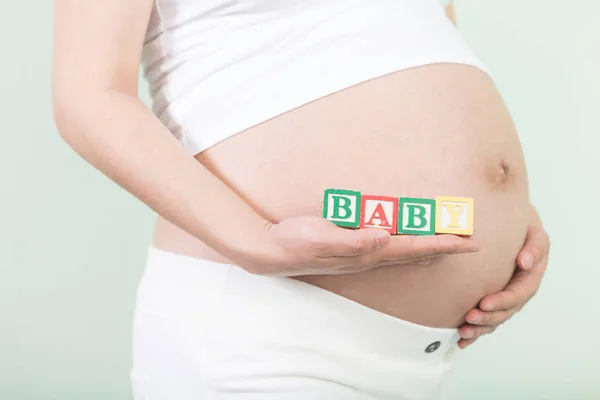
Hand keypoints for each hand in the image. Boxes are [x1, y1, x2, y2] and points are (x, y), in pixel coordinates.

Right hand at [244, 215, 479, 276]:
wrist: (269, 252)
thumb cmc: (293, 242)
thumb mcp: (320, 237)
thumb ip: (351, 240)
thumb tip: (383, 238)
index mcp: (365, 252)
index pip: (412, 247)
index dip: (442, 244)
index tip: (469, 242)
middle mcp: (367, 256)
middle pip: (414, 252)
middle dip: (444, 247)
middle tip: (471, 242)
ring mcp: (359, 255)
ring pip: (404, 251)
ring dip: (429, 246)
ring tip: (449, 242)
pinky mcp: (351, 249)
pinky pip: (389, 248)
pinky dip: (408, 245)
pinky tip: (409, 242)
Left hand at [458, 204, 549, 348]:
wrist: (506, 219)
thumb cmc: (520, 223)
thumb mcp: (532, 229)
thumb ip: (534, 246)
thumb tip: (526, 263)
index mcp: (531, 274)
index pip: (520, 293)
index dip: (503, 301)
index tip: (484, 303)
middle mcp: (519, 288)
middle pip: (507, 310)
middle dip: (488, 317)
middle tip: (469, 317)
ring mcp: (505, 295)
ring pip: (496, 318)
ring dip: (480, 328)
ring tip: (463, 331)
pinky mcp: (492, 298)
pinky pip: (485, 318)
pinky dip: (475, 332)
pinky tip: (462, 340)